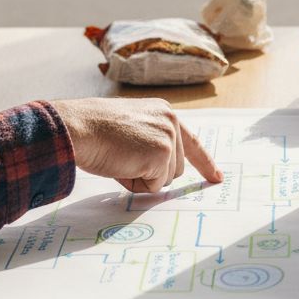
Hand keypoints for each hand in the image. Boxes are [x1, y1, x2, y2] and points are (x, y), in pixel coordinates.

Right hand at [51, 97, 221, 192]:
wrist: (81, 128)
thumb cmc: (95, 130)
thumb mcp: (131, 128)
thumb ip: (151, 142)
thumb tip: (161, 174)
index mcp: (164, 112)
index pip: (191, 142)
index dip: (204, 162)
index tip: (217, 177)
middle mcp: (171, 122)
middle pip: (175, 168)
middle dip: (151, 173)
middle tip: (124, 159)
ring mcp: (169, 138)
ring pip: (166, 179)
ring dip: (143, 178)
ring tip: (121, 159)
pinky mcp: (162, 154)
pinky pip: (154, 186)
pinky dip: (136, 183)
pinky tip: (121, 164)